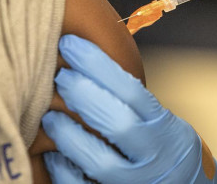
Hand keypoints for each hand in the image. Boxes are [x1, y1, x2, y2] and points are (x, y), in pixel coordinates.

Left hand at [42, 35, 216, 182]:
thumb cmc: (167, 152)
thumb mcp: (164, 124)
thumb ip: (137, 106)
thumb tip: (91, 69)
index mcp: (165, 129)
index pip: (132, 91)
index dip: (98, 65)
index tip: (72, 45)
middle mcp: (153, 156)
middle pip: (118, 123)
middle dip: (83, 94)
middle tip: (60, 75)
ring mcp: (135, 182)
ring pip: (100, 161)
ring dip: (69, 134)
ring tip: (49, 116)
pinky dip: (64, 170)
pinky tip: (53, 153)